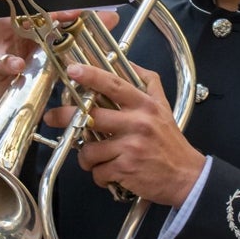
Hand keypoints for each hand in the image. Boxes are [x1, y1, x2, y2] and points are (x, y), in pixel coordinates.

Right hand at [0, 9, 118, 124]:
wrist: (15, 94)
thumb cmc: (36, 65)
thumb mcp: (60, 48)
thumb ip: (83, 31)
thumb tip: (111, 16)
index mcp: (30, 17)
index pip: (42, 4)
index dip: (60, 4)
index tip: (80, 9)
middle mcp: (13, 25)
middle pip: (23, 10)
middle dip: (42, 11)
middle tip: (63, 15)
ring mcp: (0, 43)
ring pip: (3, 26)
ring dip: (20, 27)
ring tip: (36, 30)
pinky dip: (8, 62)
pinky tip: (18, 65)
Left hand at [43, 61, 205, 207]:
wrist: (186, 176)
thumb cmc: (170, 143)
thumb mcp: (163, 107)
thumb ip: (149, 83)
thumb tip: (129, 62)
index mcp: (145, 106)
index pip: (115, 85)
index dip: (91, 75)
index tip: (73, 70)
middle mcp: (137, 123)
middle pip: (91, 116)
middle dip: (65, 116)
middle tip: (52, 117)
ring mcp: (131, 146)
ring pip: (89, 149)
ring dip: (86, 156)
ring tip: (96, 158)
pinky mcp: (126, 168)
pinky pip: (98, 171)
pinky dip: (99, 175)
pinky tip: (109, 173)